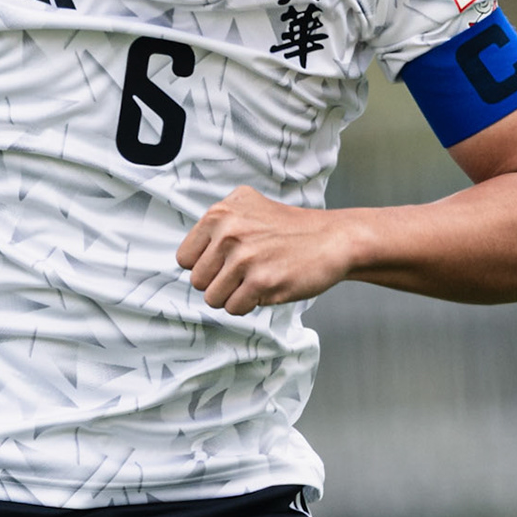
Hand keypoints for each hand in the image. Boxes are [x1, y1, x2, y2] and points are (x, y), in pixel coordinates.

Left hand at [178, 186, 354, 314]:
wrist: (332, 239)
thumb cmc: (288, 229)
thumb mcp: (246, 208)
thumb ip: (215, 226)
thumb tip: (188, 257)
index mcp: (219, 214)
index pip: (185, 258)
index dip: (205, 266)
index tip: (226, 262)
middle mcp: (228, 233)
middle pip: (197, 281)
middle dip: (219, 283)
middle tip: (245, 272)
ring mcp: (245, 258)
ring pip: (213, 299)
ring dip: (233, 296)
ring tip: (256, 279)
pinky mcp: (262, 282)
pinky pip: (234, 309)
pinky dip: (248, 305)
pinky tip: (267, 287)